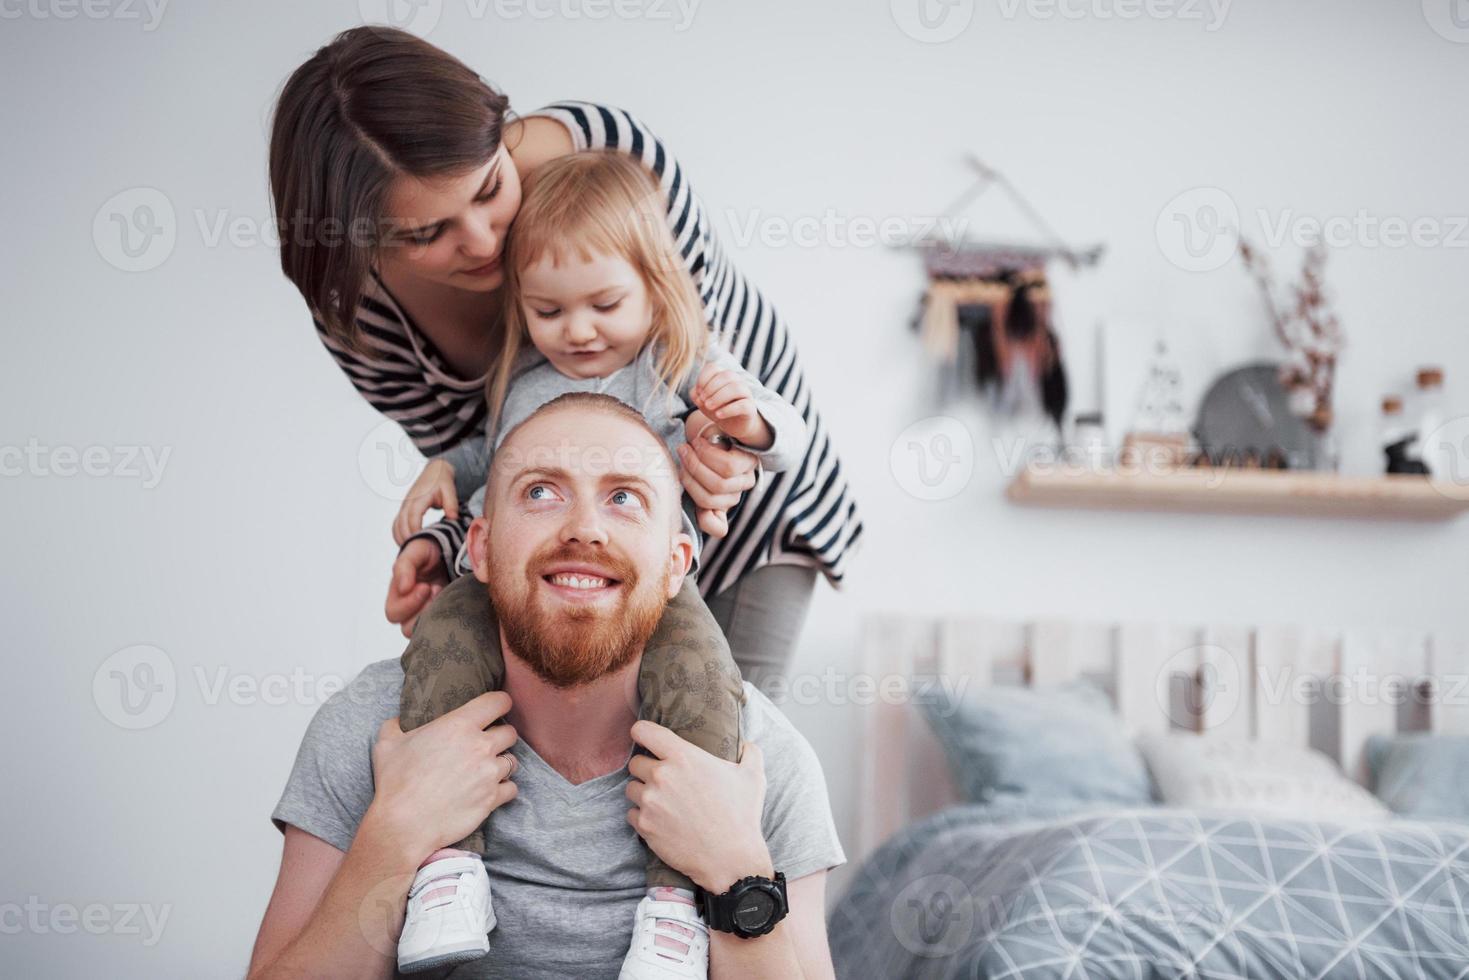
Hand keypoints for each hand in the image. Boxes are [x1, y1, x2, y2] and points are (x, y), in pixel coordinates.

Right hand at [368, 692, 518, 859]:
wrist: (403, 825)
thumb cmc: (395, 782)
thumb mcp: (387, 744)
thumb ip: (396, 725)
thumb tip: (399, 720)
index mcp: (459, 725)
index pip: (497, 702)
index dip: (500, 703)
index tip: (497, 708)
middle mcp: (480, 746)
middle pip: (510, 733)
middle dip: (500, 737)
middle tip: (487, 744)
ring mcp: (489, 773)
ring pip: (512, 761)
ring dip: (501, 764)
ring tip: (486, 770)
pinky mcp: (492, 799)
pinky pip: (511, 788)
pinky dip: (503, 789)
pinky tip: (489, 791)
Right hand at [386, 538, 447, 637]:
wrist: (450, 550)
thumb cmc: (429, 551)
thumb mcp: (415, 552)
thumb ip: (404, 566)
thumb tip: (403, 588)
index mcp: (398, 595)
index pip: (394, 613)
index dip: (409, 603)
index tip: (426, 586)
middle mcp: (410, 608)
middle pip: (407, 628)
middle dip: (423, 610)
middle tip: (436, 590)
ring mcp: (426, 614)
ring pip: (424, 631)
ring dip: (435, 614)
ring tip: (444, 594)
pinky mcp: (443, 616)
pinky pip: (442, 628)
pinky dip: (448, 617)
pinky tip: (453, 600)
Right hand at [393, 459, 458, 546]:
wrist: (434, 471)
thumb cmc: (442, 480)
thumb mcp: (449, 489)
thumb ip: (451, 503)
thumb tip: (453, 517)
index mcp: (419, 497)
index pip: (413, 516)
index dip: (415, 530)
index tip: (421, 542)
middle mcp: (408, 502)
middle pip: (401, 523)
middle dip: (407, 538)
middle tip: (415, 552)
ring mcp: (404, 506)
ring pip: (396, 525)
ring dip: (400, 538)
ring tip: (410, 551)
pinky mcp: (404, 510)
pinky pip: (396, 524)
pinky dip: (398, 535)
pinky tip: (407, 544)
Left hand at [626, 722, 771, 893]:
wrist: (731, 859)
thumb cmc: (742, 816)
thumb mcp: (753, 776)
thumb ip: (749, 752)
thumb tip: (745, 744)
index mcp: (683, 756)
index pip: (644, 731)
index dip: (642, 733)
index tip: (645, 738)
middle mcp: (661, 776)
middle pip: (635, 762)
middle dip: (647, 769)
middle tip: (664, 780)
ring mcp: (650, 802)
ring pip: (631, 788)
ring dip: (643, 793)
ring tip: (663, 802)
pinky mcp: (644, 826)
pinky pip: (632, 814)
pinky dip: (642, 816)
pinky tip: (660, 821)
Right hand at [679, 410, 757, 538]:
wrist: (712, 431)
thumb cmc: (698, 457)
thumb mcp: (692, 478)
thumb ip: (698, 500)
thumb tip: (710, 523)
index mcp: (721, 507)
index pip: (716, 527)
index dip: (703, 518)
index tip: (688, 494)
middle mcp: (736, 496)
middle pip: (711, 499)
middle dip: (690, 476)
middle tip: (680, 456)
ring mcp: (746, 479)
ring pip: (720, 482)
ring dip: (698, 462)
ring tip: (689, 447)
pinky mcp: (750, 462)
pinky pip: (729, 466)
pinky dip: (709, 453)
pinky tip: (700, 442)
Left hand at [691, 364, 769, 448]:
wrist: (734, 425)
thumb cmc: (718, 409)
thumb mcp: (703, 402)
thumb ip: (697, 395)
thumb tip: (696, 393)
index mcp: (724, 376)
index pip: (713, 368)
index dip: (703, 378)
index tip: (698, 391)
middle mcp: (737, 381)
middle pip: (726, 376)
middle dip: (711, 388)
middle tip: (703, 400)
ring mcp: (746, 394)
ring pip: (736, 388)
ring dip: (719, 397)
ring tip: (709, 407)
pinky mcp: (750, 408)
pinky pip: (742, 405)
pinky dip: (728, 409)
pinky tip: (718, 415)